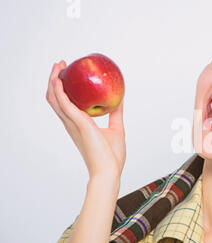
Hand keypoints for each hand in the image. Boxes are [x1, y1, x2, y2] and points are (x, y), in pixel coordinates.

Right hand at [45, 60, 125, 178]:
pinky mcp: (79, 125)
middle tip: (61, 65)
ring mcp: (73, 124)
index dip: (62, 90)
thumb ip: (116, 114)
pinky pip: (65, 105)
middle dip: (54, 80)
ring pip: (55, 99)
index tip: (68, 75)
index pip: (64, 104)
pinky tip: (61, 81)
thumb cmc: (111, 156)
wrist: (109, 171)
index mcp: (78, 125)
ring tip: (59, 66)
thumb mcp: (116, 129)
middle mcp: (71, 124)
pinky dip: (60, 92)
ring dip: (54, 81)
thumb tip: (121, 100)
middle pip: (55, 99)